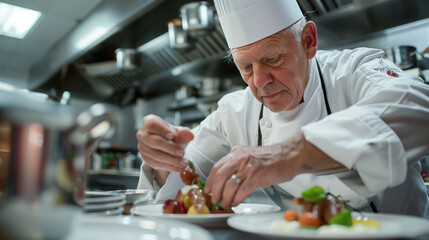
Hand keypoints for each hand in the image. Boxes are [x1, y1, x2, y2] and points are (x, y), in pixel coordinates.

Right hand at [136, 114, 193, 172]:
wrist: (167, 145)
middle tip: (182, 152)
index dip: (162, 130)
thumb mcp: (178, 132)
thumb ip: (184, 133)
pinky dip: (168, 167)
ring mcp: (142, 147)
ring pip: (155, 155)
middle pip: (154, 141)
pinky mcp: (145, 158)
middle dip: (170, 148)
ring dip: (171, 160)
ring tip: (183, 162)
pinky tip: (178, 167)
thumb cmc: (171, 135)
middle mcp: (142, 134)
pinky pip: (156, 164)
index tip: (172, 136)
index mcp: (149, 122)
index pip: (152, 124)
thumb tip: (190, 135)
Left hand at [204, 133, 344, 208]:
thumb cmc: (272, 157)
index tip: (208, 189)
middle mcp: (240, 158)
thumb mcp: (250, 154)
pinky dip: (236, 199)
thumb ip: (237, 162)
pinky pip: (241, 191)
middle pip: (219, 176)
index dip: (211, 180)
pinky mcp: (256, 177)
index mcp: (237, 152)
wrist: (290, 156)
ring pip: (229, 185)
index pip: (217, 167)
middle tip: (215, 199)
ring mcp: (248, 168)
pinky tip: (236, 202)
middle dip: (215, 190)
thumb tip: (227, 177)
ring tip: (226, 203)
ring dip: (225, 197)